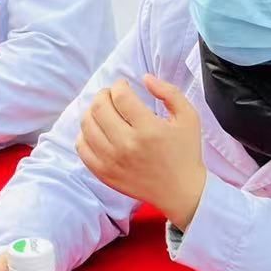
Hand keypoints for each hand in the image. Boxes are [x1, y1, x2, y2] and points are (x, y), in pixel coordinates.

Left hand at [75, 75, 206, 229]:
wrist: (181, 192)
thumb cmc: (185, 152)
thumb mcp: (188, 117)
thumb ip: (169, 92)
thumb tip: (145, 78)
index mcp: (148, 129)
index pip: (120, 96)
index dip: (119, 85)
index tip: (124, 85)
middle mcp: (127, 145)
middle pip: (99, 107)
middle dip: (104, 94)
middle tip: (112, 95)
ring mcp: (112, 161)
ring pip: (86, 125)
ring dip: (92, 111)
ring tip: (103, 111)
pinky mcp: (104, 173)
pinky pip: (82, 147)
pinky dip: (84, 134)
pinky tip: (97, 130)